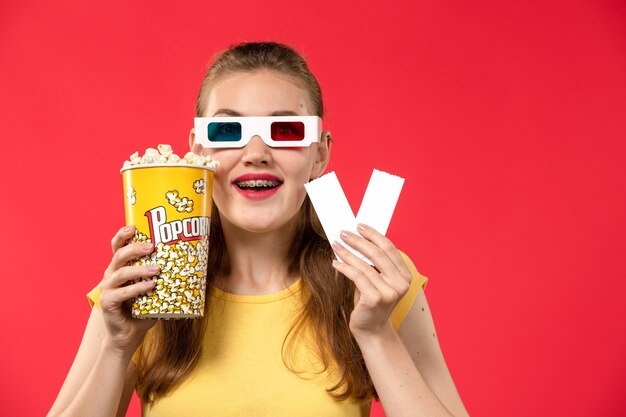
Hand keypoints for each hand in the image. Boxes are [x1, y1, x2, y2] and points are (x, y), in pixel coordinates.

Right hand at [98, 225, 159, 355]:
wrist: (129, 335)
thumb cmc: (143, 309)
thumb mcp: (154, 289)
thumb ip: (164, 277)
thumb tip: (193, 266)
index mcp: (119, 267)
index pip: (117, 246)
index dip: (122, 234)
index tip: (134, 226)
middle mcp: (111, 275)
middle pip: (119, 255)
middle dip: (135, 248)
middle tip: (152, 246)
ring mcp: (107, 289)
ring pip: (121, 273)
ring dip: (140, 269)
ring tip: (157, 269)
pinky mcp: (108, 303)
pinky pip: (123, 293)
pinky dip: (137, 288)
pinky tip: (151, 286)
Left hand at [331, 223, 411, 339]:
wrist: (372, 331)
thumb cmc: (372, 303)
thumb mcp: (378, 281)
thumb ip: (374, 264)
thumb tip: (356, 241)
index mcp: (404, 276)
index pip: (390, 248)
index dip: (374, 235)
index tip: (360, 226)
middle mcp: (400, 283)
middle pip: (378, 253)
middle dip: (359, 240)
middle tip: (344, 233)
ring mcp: (388, 292)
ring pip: (364, 265)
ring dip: (347, 253)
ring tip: (336, 245)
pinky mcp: (374, 299)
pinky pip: (356, 277)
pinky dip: (344, 267)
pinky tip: (335, 263)